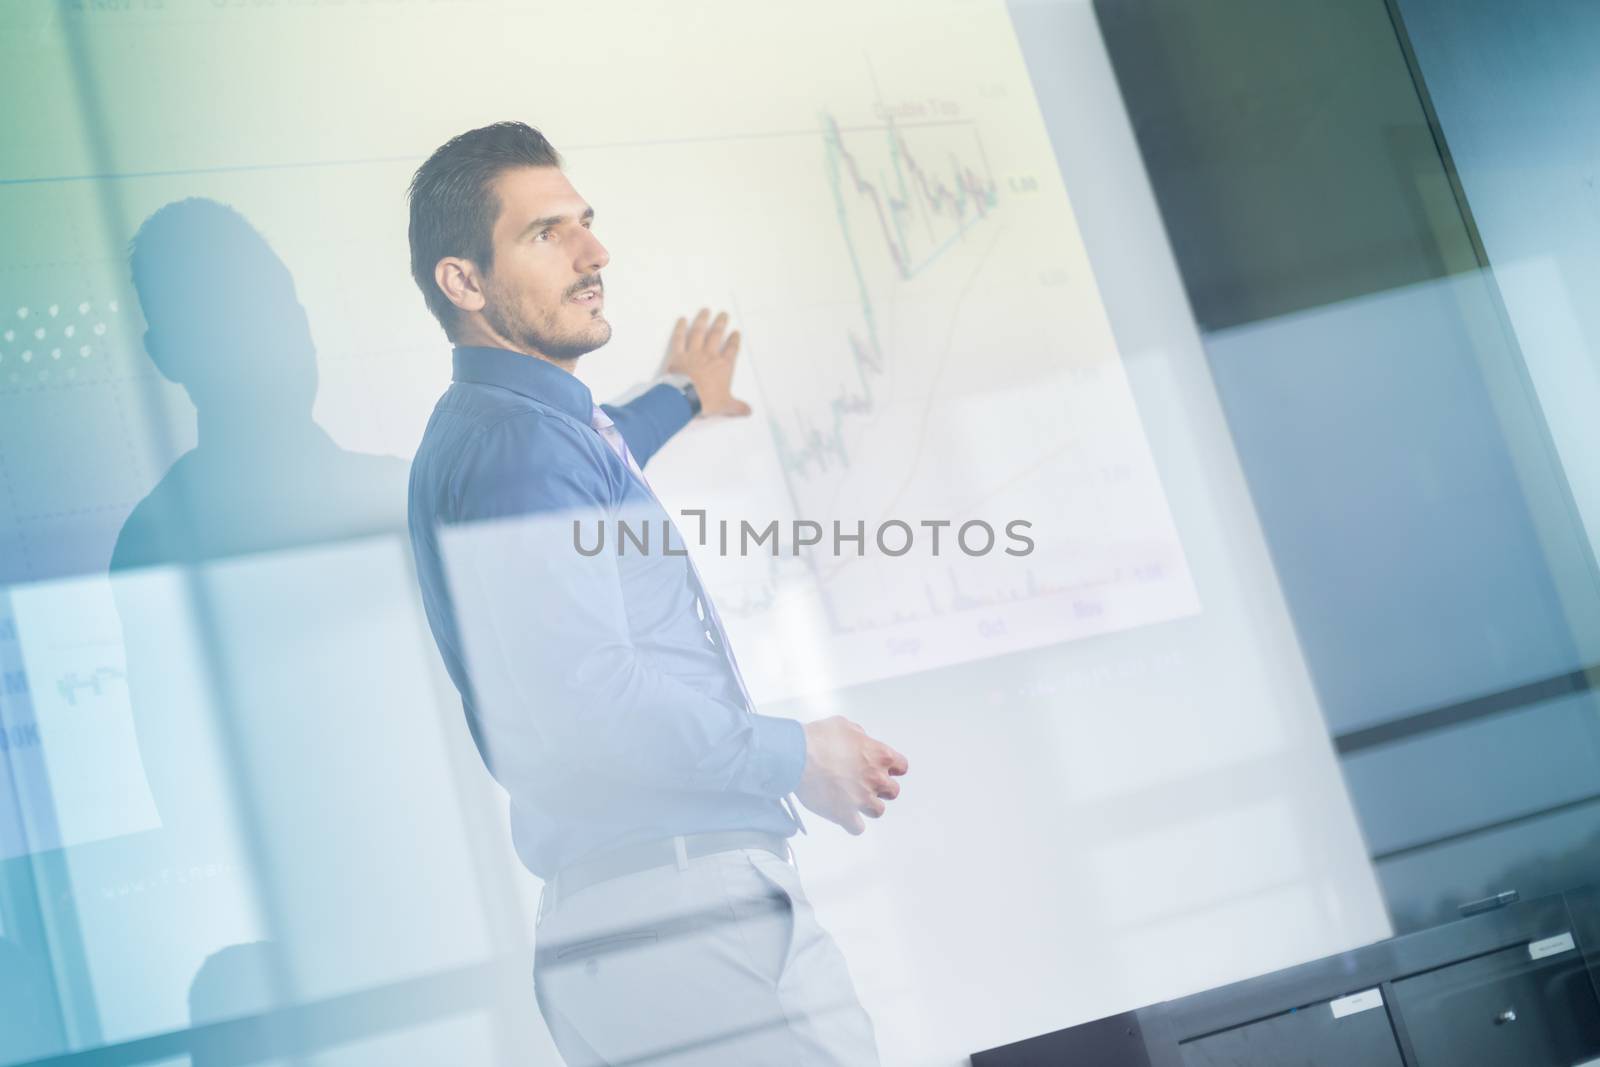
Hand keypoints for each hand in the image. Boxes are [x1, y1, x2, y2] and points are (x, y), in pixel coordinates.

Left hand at [662, 308, 751, 416]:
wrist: (686, 398)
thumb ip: (737, 407)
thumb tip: (749, 411)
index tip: (735, 332)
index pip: (731, 350)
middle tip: (723, 314)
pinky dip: (680, 328)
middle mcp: (710, 356)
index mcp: (723, 366)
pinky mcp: (678, 354)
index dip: (734, 340)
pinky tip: (681, 319)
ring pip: (699, 332)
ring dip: (702, 320)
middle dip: (720, 323)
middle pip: (716, 335)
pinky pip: (679, 338)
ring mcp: (693, 353)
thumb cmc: (707, 400)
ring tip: (705, 311)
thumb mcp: (726, 406)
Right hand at [795, 716, 908, 834]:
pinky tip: (844, 816)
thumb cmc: (818, 739)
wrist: (797, 756)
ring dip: (868, 807)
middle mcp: (875, 778)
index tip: (886, 770)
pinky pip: (857, 828)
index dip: (893, 769)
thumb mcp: (844, 725)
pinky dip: (852, 824)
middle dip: (881, 789)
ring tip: (854, 800)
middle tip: (867, 785)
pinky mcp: (846, 814)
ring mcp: (862, 798)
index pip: (901, 766)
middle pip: (893, 791)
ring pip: (878, 811)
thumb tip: (861, 740)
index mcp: (879, 755)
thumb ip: (859, 735)